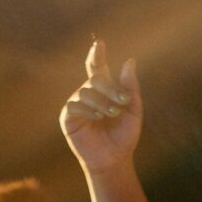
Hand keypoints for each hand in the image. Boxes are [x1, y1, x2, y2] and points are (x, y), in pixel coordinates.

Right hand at [60, 39, 141, 175]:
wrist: (115, 159)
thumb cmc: (124, 135)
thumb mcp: (133, 109)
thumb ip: (130, 86)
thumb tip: (130, 60)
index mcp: (103, 90)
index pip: (97, 67)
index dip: (96, 54)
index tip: (99, 43)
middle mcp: (88, 94)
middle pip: (95, 79)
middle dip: (110, 88)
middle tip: (124, 101)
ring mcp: (76, 105)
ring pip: (86, 92)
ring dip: (102, 102)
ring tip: (112, 113)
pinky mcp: (68, 118)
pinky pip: (74, 105)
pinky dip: (88, 110)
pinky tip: (98, 117)